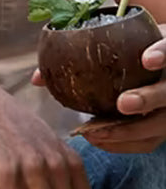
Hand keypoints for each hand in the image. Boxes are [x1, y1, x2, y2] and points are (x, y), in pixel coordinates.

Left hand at [72, 31, 165, 152]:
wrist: (147, 64)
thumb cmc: (124, 54)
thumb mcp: (110, 45)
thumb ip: (75, 56)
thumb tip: (36, 78)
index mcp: (164, 50)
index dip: (162, 53)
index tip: (147, 60)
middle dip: (149, 98)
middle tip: (124, 103)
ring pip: (162, 124)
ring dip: (131, 130)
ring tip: (98, 132)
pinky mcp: (164, 128)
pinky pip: (150, 141)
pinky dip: (124, 143)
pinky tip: (97, 140)